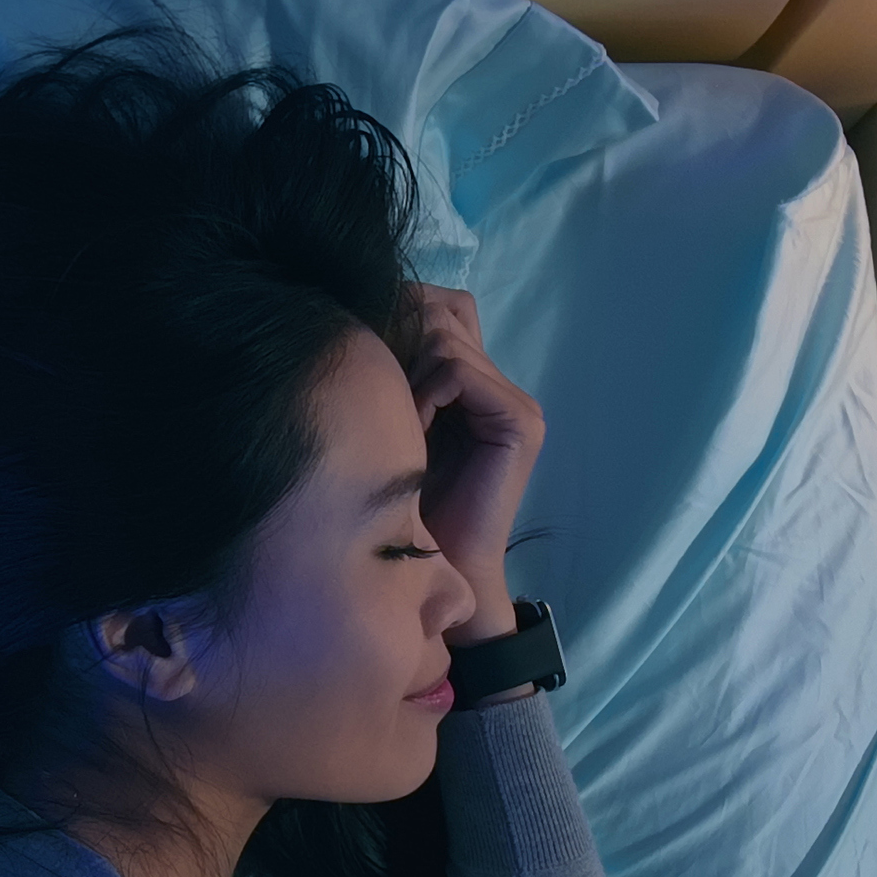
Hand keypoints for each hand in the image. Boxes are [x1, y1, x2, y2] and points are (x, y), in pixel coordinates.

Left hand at [398, 284, 544, 644]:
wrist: (433, 569)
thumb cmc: (400, 505)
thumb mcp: (388, 421)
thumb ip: (391, 370)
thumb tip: (359, 309)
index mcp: (477, 382)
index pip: (442, 306)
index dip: (397, 319)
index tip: (364, 366)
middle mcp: (503, 386)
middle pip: (442, 311)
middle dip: (396, 341)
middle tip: (375, 393)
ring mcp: (517, 403)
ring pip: (443, 336)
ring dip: (403, 373)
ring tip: (396, 423)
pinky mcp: (518, 422)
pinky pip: (456, 370)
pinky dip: (421, 394)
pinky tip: (409, 430)